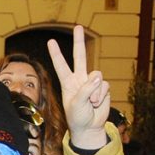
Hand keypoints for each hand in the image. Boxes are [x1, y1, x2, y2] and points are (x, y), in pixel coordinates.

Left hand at [48, 25, 110, 149]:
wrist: (89, 127)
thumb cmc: (77, 117)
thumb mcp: (77, 104)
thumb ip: (86, 89)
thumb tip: (98, 76)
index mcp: (67, 83)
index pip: (61, 65)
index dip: (56, 54)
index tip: (50, 41)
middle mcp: (79, 79)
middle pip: (80, 56)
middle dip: (79, 42)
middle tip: (78, 26)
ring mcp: (92, 82)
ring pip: (97, 75)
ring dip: (95, 91)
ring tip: (90, 103)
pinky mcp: (103, 88)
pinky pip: (105, 86)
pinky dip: (101, 96)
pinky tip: (97, 104)